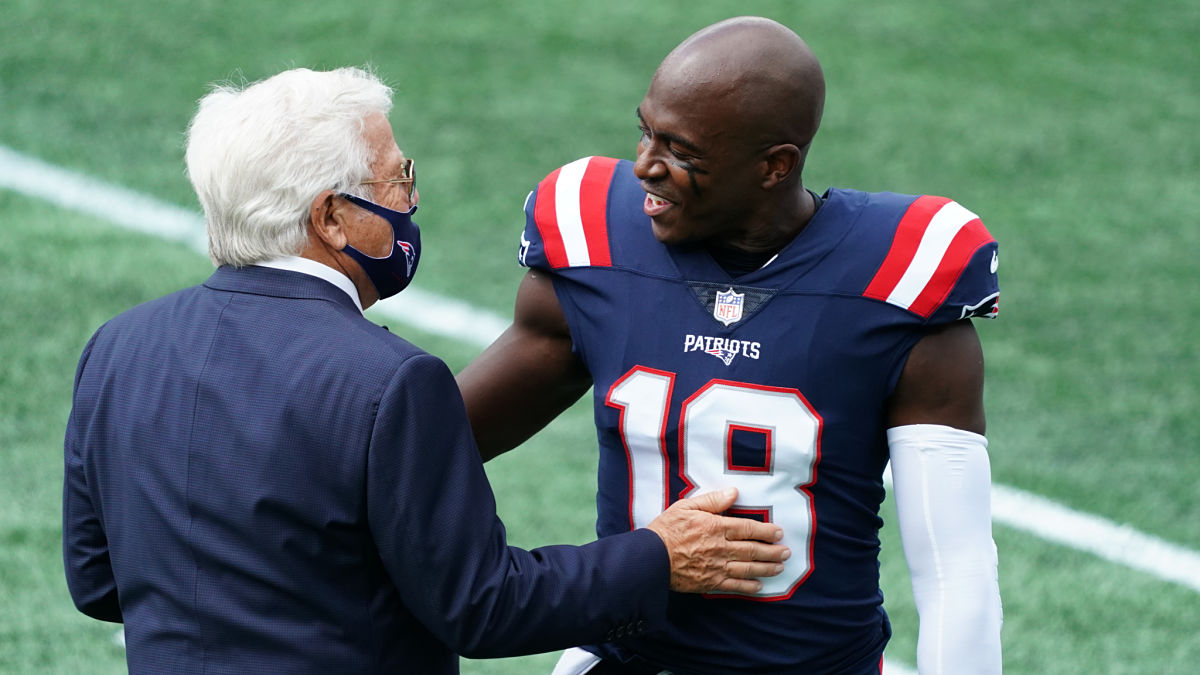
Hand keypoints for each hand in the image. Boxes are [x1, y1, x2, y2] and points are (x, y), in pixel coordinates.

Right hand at [645, 487, 788, 593]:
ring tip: (779, 567)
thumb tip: (734, 492)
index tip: (779, 532)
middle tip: (786, 552)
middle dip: (772, 551)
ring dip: (766, 568)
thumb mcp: (686, 506)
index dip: (766, 531)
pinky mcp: (709, 583)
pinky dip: (749, 587)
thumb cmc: (666, 530)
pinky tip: (759, 586)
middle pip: (753, 550)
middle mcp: (720, 548)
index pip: (748, 529)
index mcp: (716, 527)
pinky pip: (734, 587)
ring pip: (748, 568)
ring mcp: (716, 567)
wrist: (649, 558)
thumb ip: (712, 500)